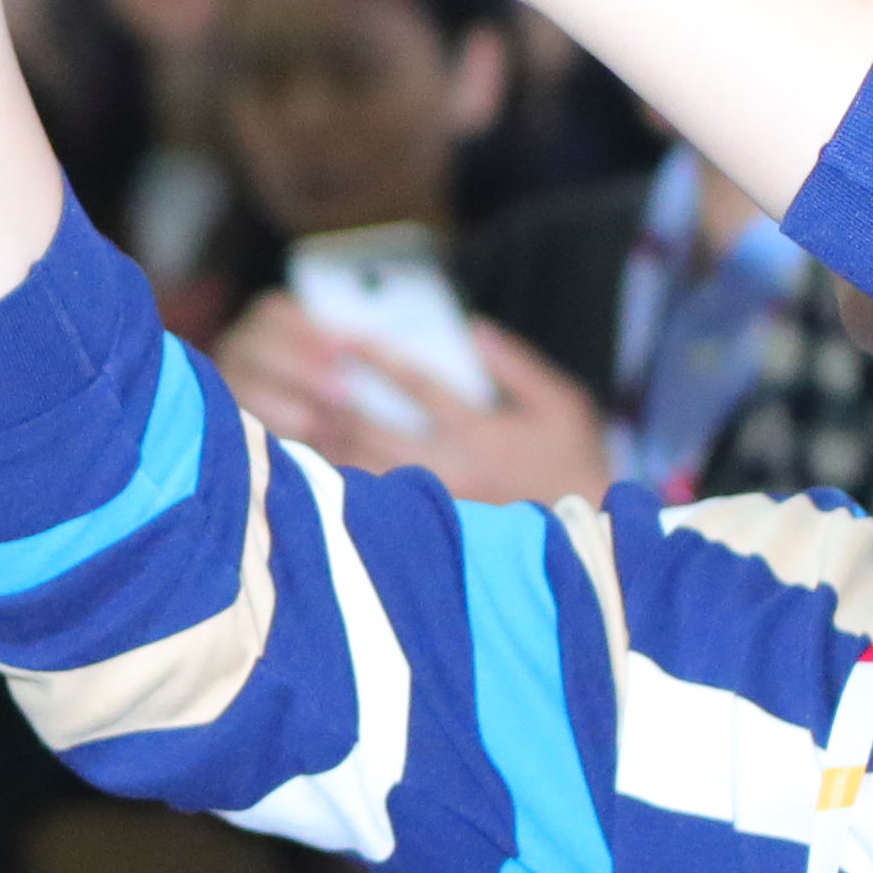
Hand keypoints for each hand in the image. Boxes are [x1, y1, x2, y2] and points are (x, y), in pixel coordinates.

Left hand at [217, 298, 609, 510]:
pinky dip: (335, 480)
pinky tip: (309, 465)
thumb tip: (472, 330)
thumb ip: (516, 366)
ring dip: (323, 439)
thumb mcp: (561, 405)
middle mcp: (447, 469)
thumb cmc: (574, 465)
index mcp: (478, 432)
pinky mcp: (422, 529)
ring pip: (358, 467)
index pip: (415, 383)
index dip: (377, 356)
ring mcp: (429, 504)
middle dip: (332, 397)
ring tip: (291, 413)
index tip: (344, 335)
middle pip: (370, 427)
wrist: (581, 543)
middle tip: (299, 372)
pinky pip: (366, 500)